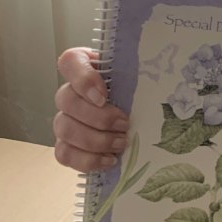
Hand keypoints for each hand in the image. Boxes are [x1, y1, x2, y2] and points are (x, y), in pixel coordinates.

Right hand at [53, 48, 129, 171]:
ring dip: (95, 140)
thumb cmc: (137, 96)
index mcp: (85, 68)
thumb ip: (137, 73)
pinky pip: (64, 154)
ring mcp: (64, 119)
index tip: (103, 96)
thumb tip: (157, 76)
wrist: (136, 120)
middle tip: (124, 125)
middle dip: (98, 117)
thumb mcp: (138, 80)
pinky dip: (87, 160)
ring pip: (64, 128)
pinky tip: (110, 160)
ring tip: (121, 144)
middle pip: (66, 100)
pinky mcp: (66, 145)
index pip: (70, 62)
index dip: (83, 79)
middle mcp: (69, 92)